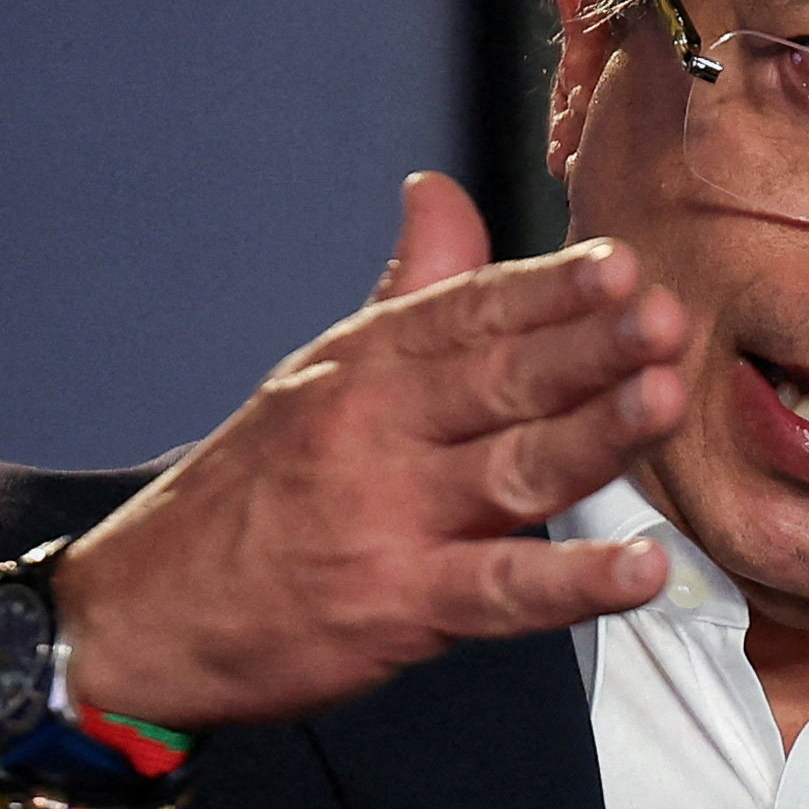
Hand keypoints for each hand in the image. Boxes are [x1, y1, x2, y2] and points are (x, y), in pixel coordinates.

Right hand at [50, 172, 689, 727]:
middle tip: (664, 316)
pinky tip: (641, 568)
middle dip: (587, 345)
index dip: (545, 289)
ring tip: (666, 400)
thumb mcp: (321, 377)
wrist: (142, 615)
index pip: (467, 314)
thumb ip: (407, 292)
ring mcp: (386, 519)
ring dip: (593, 435)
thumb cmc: (253, 493)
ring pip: (510, 470)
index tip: (619, 264)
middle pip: (497, 379)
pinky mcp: (396, 605)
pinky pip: (500, 590)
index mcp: (364, 368)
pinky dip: (572, 581)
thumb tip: (441, 192)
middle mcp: (373, 432)